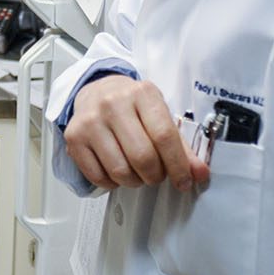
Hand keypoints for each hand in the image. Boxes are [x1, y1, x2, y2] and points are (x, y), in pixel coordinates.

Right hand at [65, 74, 209, 192]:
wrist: (97, 91)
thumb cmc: (132, 106)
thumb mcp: (159, 115)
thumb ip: (181, 146)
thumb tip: (199, 174)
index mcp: (142, 93)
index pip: (165, 136)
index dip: (178, 165)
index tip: (185, 181)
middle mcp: (113, 103)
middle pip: (143, 157)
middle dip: (155, 175)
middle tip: (156, 174)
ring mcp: (91, 120)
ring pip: (120, 171)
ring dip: (134, 181)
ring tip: (137, 172)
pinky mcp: (74, 137)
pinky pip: (98, 177)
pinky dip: (113, 183)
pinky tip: (116, 170)